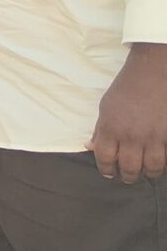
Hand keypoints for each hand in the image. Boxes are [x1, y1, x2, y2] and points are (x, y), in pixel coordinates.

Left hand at [90, 45, 166, 181]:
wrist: (152, 72)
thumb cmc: (126, 88)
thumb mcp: (105, 107)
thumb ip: (100, 130)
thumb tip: (90, 147)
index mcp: (111, 128)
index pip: (105, 158)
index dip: (106, 169)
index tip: (109, 173)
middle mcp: (132, 136)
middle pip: (129, 168)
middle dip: (128, 176)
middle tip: (128, 177)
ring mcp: (154, 136)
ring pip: (153, 168)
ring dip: (149, 173)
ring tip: (147, 173)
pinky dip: (164, 163)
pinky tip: (160, 162)